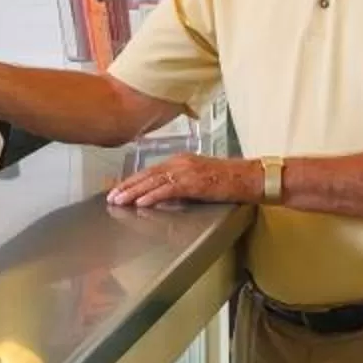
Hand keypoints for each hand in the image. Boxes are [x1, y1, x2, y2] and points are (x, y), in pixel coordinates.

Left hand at [106, 154, 262, 209]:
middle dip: (127, 186)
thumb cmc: (231, 180)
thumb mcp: (200, 178)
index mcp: (181, 160)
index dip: (133, 181)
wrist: (251, 177)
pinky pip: (168, 189)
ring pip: (153, 181)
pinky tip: (141, 203)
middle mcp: (181, 162)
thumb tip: (164, 194)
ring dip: (134, 192)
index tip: (119, 189)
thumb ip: (181, 184)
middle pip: (147, 174)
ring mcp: (187, 171)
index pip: (150, 170)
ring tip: (119, 201)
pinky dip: (152, 196)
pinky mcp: (194, 182)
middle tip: (111, 196)